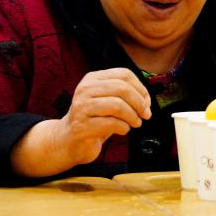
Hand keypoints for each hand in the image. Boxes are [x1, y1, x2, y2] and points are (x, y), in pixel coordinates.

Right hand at [11, 68, 151, 176]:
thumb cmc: (94, 120)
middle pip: (122, 88)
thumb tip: (147, 100)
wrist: (68, 140)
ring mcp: (81, 107)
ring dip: (132, 116)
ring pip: (118, 105)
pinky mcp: (81, 126)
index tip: (147, 102)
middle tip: (145, 114)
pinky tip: (123, 130)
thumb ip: (125, 96)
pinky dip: (124, 128)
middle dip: (139, 102)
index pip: (124, 74)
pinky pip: (111, 123)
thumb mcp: (108, 101)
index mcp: (93, 78)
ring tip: (135, 123)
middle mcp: (85, 89)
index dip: (140, 88)